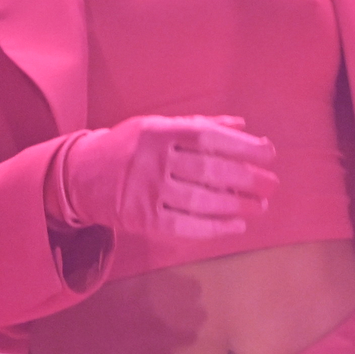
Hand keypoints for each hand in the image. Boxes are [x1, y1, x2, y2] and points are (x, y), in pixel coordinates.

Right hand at [56, 114, 276, 241]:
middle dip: (247, 178)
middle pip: (209, 170)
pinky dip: (215, 228)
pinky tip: (236, 225)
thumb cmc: (131, 147)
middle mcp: (152, 161)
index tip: (268, 154)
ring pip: (201, 201)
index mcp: (159, 132)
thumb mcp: (159, 126)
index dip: (243, 146)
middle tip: (272, 184)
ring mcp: (147, 192)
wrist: (82, 176)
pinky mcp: (143, 219)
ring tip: (260, 206)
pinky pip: (186, 226)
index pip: (208, 138)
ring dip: (236, 205)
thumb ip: (200, 125)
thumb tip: (244, 126)